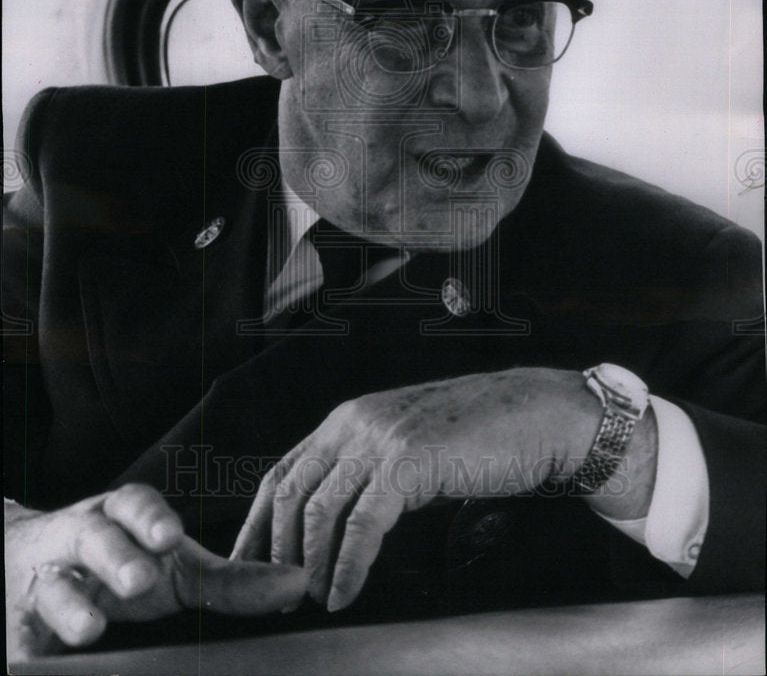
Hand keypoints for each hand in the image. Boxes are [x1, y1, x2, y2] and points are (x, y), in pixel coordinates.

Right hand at [5, 483, 305, 659]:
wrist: (28, 572)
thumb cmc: (121, 564)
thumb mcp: (175, 569)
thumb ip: (232, 581)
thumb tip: (296, 584)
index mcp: (121, 517)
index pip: (133, 503)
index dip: (151, 518)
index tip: (171, 538)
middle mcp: (80, 540)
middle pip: (93, 538)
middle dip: (116, 555)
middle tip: (140, 577)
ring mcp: (46, 582)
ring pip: (52, 587)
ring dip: (71, 605)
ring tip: (91, 626)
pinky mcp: (22, 630)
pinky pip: (28, 642)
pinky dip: (38, 651)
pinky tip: (49, 662)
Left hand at [231, 368, 602, 611]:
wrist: (535, 417)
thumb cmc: (476, 438)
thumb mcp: (405, 448)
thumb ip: (367, 473)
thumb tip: (330, 526)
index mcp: (346, 420)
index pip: (282, 472)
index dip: (256, 523)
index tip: (245, 565)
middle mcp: (353, 423)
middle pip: (290, 494)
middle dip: (276, 552)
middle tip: (277, 596)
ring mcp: (380, 439)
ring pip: (320, 511)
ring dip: (310, 566)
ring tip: (313, 600)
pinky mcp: (409, 460)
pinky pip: (363, 525)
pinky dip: (348, 566)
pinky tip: (346, 593)